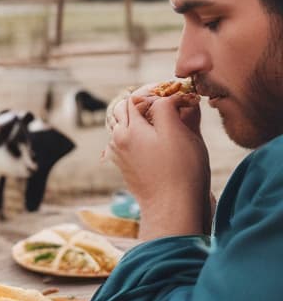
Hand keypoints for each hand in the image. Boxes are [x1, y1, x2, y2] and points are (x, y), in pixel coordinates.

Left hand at [108, 95, 210, 239]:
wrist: (173, 209)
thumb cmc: (181, 171)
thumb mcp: (179, 132)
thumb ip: (168, 107)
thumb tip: (168, 96)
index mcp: (129, 130)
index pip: (136, 97)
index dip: (156, 91)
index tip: (174, 93)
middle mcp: (118, 141)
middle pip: (123, 110)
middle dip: (143, 102)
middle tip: (167, 103)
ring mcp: (119, 155)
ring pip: (122, 125)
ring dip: (138, 118)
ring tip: (162, 120)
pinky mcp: (124, 167)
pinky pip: (124, 142)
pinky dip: (136, 134)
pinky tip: (155, 139)